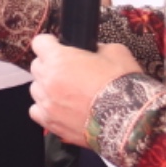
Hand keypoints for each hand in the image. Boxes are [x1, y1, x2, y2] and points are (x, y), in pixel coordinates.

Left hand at [28, 36, 142, 145]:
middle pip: (36, 66)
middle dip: (49, 64)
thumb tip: (91, 51)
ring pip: (35, 89)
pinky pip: (36, 111)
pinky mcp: (51, 123)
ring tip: (67, 91)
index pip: (39, 43)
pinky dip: (45, 108)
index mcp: (59, 59)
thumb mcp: (115, 52)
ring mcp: (47, 104)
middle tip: (67, 70)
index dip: (50, 43)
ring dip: (47, 87)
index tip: (57, 46)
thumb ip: (96, 47)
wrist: (130, 120)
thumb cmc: (123, 85)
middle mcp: (48, 80)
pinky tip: (60, 107)